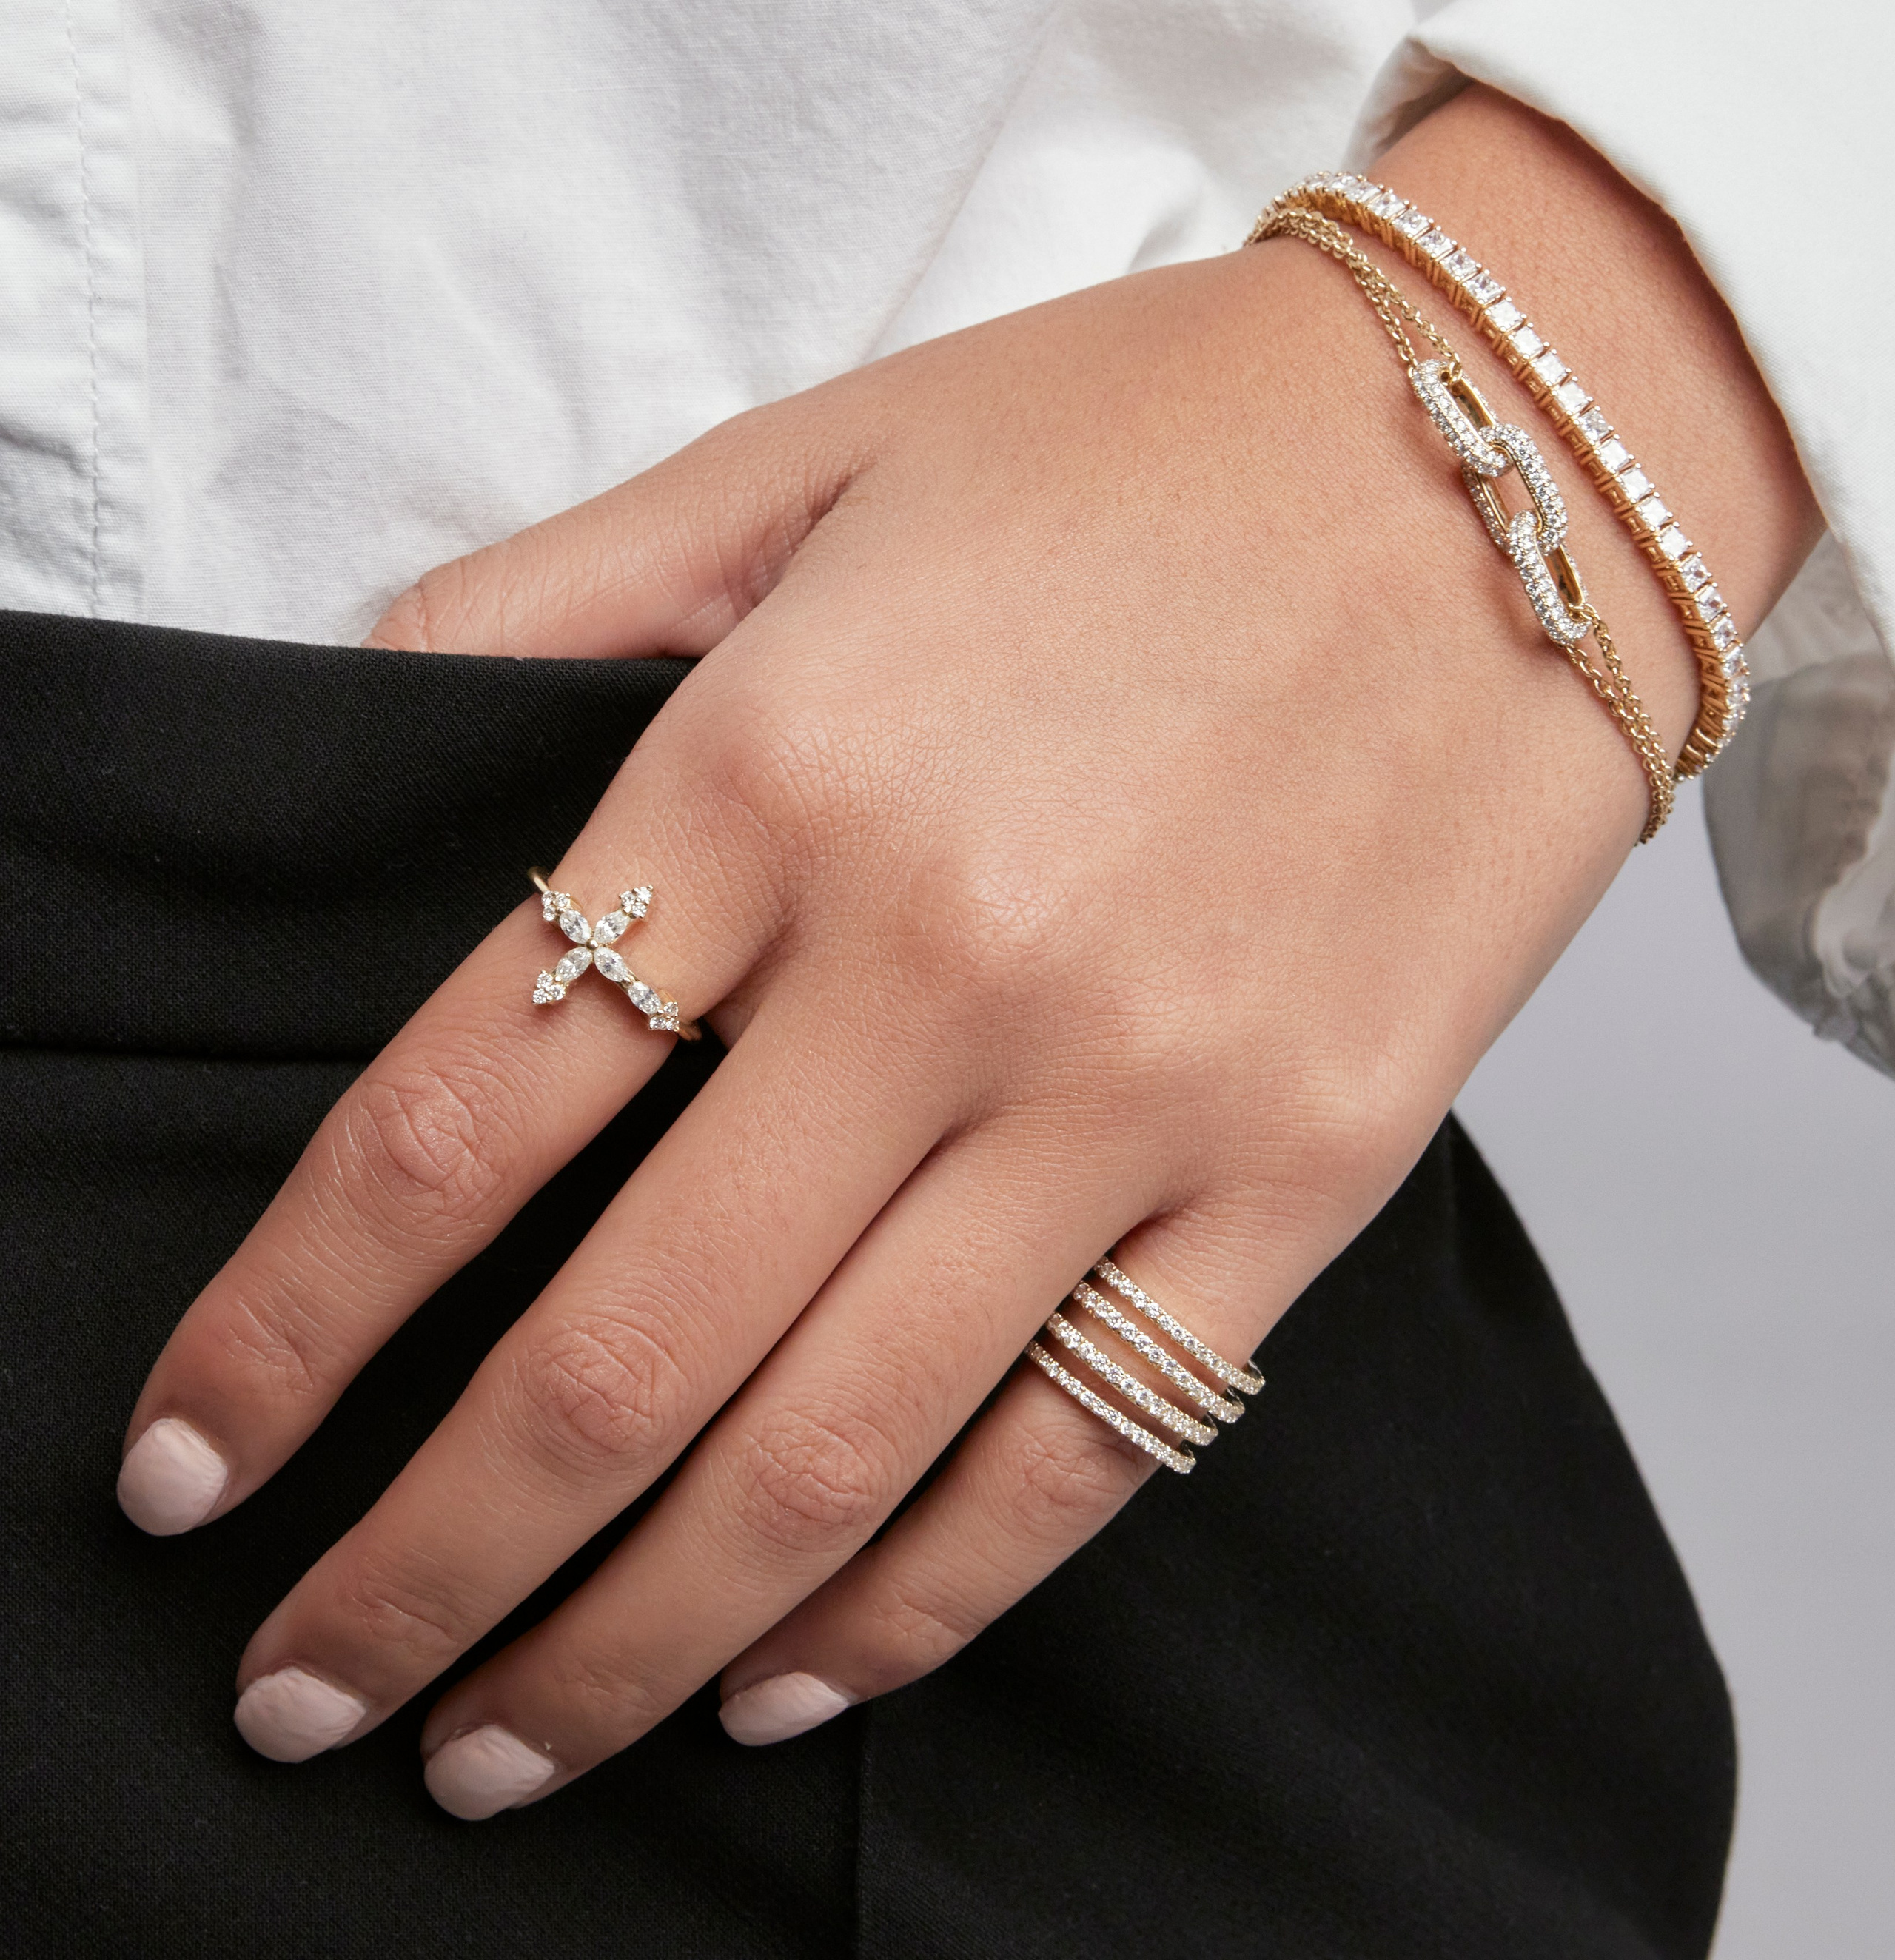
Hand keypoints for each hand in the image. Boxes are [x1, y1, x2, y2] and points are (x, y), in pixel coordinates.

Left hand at [116, 91, 1816, 1816]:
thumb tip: (358, 717)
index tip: (185, 1462)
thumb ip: (553, 598)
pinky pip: (1081, 1455)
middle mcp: (944, 961)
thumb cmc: (1146, 437)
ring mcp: (1140, 1090)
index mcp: (778, 769)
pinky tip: (789, 1674)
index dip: (287, 1327)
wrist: (1510, 443)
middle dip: (420, 1569)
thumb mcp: (808, 460)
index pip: (457, 1120)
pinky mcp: (1304, 1170)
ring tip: (498, 1748)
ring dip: (630, 1643)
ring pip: (832, 1459)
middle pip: (615, 1357)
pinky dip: (916, 1605)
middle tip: (300, 1693)